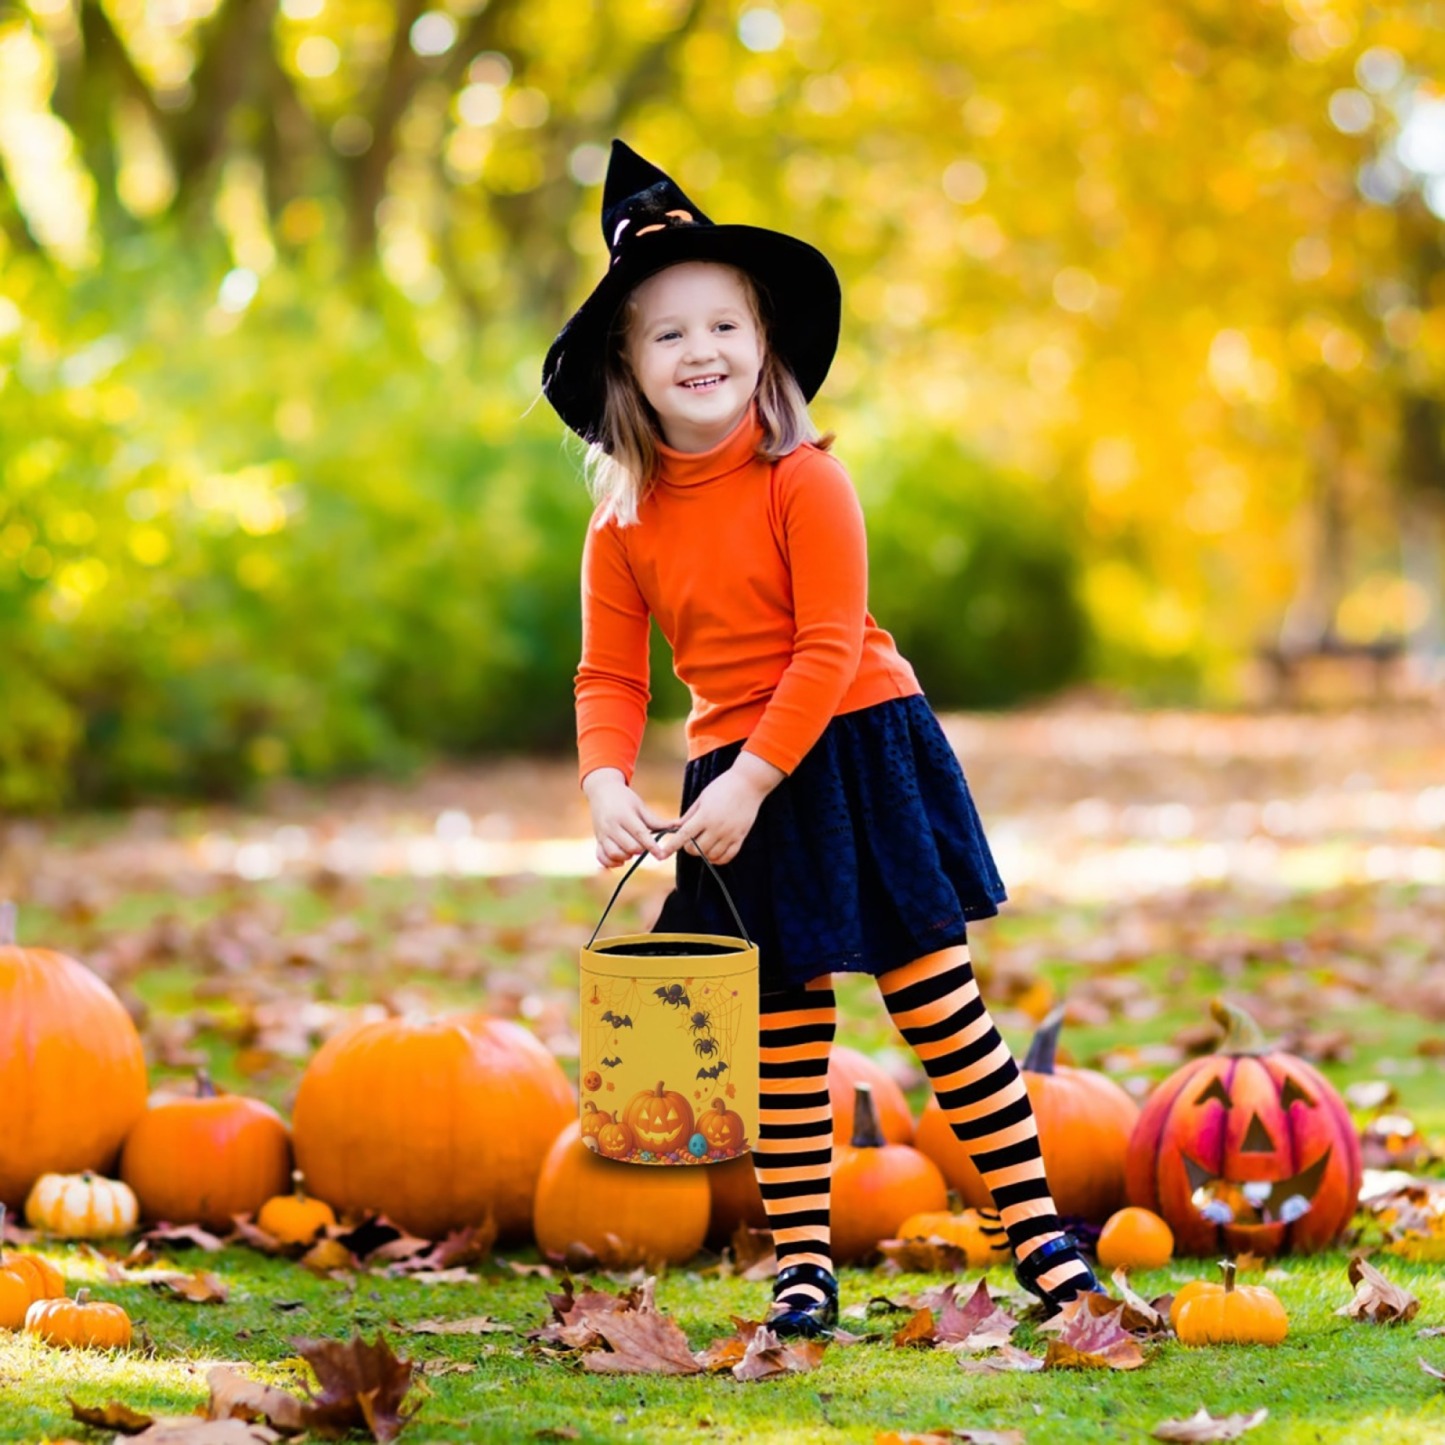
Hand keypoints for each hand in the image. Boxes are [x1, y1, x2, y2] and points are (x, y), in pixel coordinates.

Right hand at [583, 770, 678, 868]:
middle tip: (644, 844)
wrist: (602, 791)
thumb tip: (678, 826)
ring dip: (626, 857)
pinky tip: (621, 860)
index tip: (661, 855)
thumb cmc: (624, 798)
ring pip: (614, 854)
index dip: (651, 846)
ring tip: (632, 850)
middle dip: (640, 850)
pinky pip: (601, 857)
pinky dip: (611, 863)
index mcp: (624, 816)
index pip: (640, 834)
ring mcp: (602, 834)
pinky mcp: (597, 840)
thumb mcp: (640, 806)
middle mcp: (611, 826)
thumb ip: (657, 821)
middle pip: (629, 847)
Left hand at [657, 752, 784, 865]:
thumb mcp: (702, 798)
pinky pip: (727, 857)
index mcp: (705, 816)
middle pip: (696, 849)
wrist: (749, 783)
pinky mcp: (740, 837)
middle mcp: (717, 828)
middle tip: (690, 840)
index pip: (684, 835)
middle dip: (689, 847)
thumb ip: (690, 815)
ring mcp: (730, 834)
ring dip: (703, 853)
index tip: (663, 854)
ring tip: (703, 844)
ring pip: (711, 856)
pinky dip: (718, 859)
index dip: (672, 846)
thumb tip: (677, 829)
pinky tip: (714, 853)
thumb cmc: (723, 787)